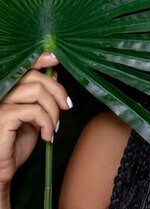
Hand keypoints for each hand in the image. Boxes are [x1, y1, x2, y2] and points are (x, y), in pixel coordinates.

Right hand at [0, 53, 70, 184]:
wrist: (3, 168)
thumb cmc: (16, 143)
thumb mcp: (34, 116)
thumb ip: (41, 97)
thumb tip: (54, 75)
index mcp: (9, 91)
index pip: (23, 67)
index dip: (40, 59)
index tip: (56, 58)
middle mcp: (2, 93)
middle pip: (35, 76)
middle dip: (58, 91)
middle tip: (66, 107)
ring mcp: (0, 104)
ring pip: (37, 91)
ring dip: (53, 110)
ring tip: (53, 127)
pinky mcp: (3, 117)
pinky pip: (34, 110)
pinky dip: (47, 122)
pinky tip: (47, 136)